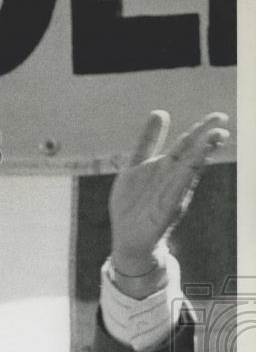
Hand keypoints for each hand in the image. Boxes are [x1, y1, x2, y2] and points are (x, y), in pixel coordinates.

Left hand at [109, 110, 229, 276]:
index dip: (200, 130)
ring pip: (190, 167)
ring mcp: (170, 191)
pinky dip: (186, 175)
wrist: (129, 239)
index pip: (185, 143)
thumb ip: (147, 142)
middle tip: (222, 120)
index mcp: (164, 165)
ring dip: (202, 153)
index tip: (218, 117)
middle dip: (206, 136)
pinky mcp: (166, 207)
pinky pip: (179, 189)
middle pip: (191, 152)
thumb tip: (160, 112)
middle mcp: (171, 176)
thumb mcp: (135, 166)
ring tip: (216, 136)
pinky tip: (194, 163)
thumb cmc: (133, 203)